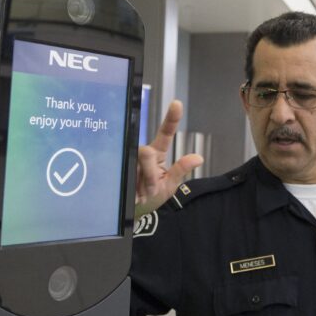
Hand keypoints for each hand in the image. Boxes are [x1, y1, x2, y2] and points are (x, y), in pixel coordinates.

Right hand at [134, 100, 203, 217]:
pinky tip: (134, 196)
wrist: (134, 212)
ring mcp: (128, 160)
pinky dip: (134, 190)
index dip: (171, 118)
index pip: (165, 133)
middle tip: (151, 190)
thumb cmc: (153, 196)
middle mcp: (142, 153)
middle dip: (150, 172)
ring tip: (142, 194)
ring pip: (137, 164)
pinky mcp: (116, 169)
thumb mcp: (170, 185)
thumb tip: (198, 157)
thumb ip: (180, 170)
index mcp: (157, 153)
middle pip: (146, 153)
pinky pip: (126, 175)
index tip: (177, 103)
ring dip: (143, 183)